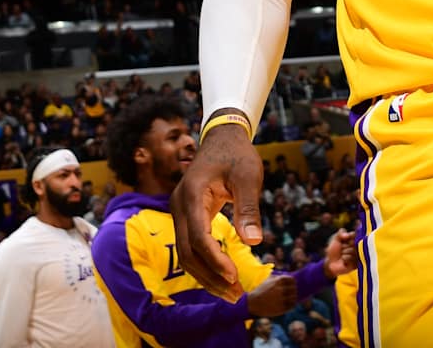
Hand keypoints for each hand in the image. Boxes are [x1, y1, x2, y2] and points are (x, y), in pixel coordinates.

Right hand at [173, 122, 264, 300]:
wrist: (222, 138)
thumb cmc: (237, 155)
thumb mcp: (248, 176)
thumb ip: (249, 208)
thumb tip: (254, 241)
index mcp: (192, 194)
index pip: (198, 236)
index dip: (215, 259)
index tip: (234, 275)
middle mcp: (179, 205)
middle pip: (187, 252)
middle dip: (210, 276)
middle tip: (236, 294)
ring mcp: (179, 212)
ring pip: (186, 253)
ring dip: (207, 275)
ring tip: (232, 292)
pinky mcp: (186, 217)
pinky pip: (191, 246)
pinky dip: (206, 263)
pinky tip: (224, 276)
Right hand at [245, 273, 297, 317]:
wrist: (252, 303)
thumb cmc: (261, 290)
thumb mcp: (268, 280)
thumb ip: (278, 276)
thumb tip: (288, 274)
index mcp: (278, 281)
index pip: (292, 280)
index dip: (293, 283)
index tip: (291, 285)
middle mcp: (280, 289)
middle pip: (294, 289)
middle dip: (293, 290)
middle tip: (292, 292)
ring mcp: (281, 299)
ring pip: (294, 298)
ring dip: (293, 298)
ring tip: (290, 299)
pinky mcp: (281, 308)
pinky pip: (291, 306)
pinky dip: (291, 304)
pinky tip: (288, 304)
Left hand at [323, 229, 357, 277]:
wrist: (331, 263)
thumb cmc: (334, 250)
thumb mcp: (335, 239)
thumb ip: (340, 233)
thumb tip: (347, 235)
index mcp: (354, 239)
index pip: (354, 234)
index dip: (348, 236)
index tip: (344, 238)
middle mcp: (358, 247)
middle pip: (353, 243)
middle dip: (344, 246)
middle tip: (341, 248)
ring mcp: (358, 255)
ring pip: (352, 251)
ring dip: (344, 252)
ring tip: (342, 256)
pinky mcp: (357, 264)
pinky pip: (351, 258)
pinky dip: (345, 259)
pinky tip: (344, 261)